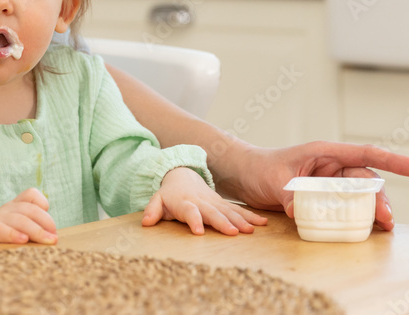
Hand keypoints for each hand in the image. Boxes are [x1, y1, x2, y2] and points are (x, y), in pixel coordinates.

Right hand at [0, 188, 57, 244]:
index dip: (42, 205)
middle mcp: (7, 208)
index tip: (51, 225)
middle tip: (54, 239)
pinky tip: (23, 240)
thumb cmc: (7, 242)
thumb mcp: (22, 231)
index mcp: (16, 206)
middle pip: (29, 209)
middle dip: (46, 223)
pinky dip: (12, 234)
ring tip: (47, 241)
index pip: (30, 195)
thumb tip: (54, 238)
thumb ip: (36, 230)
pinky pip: (0, 229)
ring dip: (36, 231)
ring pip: (19, 219)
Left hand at [142, 168, 267, 235]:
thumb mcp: (157, 200)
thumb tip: (145, 223)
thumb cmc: (169, 194)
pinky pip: (238, 210)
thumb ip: (152, 210)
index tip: (198, 231)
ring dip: (240, 220)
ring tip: (251, 230)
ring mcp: (214, 202)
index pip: (189, 212)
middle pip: (213, 212)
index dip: (193, 220)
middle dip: (223, 222)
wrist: (182, 175)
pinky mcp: (223, 203)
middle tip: (233, 233)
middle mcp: (202, 202)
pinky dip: (250, 216)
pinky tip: (263, 223)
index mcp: (185, 203)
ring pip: (229, 211)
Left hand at [214, 141, 408, 231]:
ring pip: (359, 194)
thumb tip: (299, 210)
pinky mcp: (323, 197)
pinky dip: (357, 216)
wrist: (243, 176)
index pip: (364, 153)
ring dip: (371, 209)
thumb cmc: (258, 168)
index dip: (391, 160)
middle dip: (379, 197)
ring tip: (382, 225)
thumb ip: (289, 193)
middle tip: (385, 217)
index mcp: (324, 153)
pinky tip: (366, 229)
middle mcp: (330, 167)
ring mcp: (328, 182)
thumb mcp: (273, 179)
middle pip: (365, 180)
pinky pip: (346, 206)